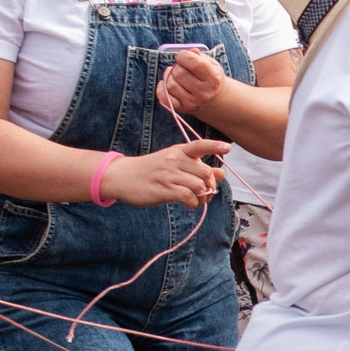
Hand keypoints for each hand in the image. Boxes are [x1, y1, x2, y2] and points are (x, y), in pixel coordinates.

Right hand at [100, 138, 227, 207]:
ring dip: (203, 198)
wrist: (122, 176)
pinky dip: (194, 204)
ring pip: (199, 186)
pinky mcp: (164, 190)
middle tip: (207, 193)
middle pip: (205, 172)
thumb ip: (196, 168)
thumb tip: (221, 173)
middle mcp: (175, 161)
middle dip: (211, 185)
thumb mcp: (173, 164)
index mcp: (178, 152)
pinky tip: (190, 205)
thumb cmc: (151, 171)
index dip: (214, 146)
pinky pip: (188, 197)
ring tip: (198, 202)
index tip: (227, 148)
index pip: (199, 145)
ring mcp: (169, 175)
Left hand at [155, 46, 227, 117]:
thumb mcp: (211, 65)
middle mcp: (204, 92)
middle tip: (182, 68)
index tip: (183, 57)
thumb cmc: (210, 78)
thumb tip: (192, 51)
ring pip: (170, 84)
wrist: (216, 101)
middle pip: (179, 73)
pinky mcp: (183, 108)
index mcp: (213, 78)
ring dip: (170, 77)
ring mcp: (193, 102)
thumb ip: (199, 56)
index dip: (183, 55)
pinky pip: (164, 97)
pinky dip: (162, 88)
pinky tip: (168, 84)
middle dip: (177, 67)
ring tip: (176, 76)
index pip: (194, 63)